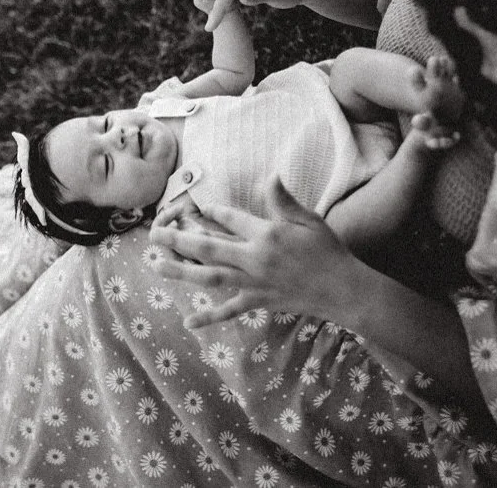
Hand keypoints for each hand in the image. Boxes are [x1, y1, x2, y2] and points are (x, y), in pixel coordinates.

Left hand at [148, 175, 358, 327]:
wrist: (342, 289)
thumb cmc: (327, 250)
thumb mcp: (307, 220)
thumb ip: (283, 200)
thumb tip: (269, 175)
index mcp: (267, 235)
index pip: (231, 219)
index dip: (213, 211)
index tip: (198, 208)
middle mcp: (255, 259)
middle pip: (208, 247)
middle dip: (179, 239)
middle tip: (154, 233)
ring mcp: (254, 283)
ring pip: (210, 277)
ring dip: (181, 271)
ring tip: (156, 265)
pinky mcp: (258, 302)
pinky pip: (229, 310)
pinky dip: (209, 317)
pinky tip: (188, 322)